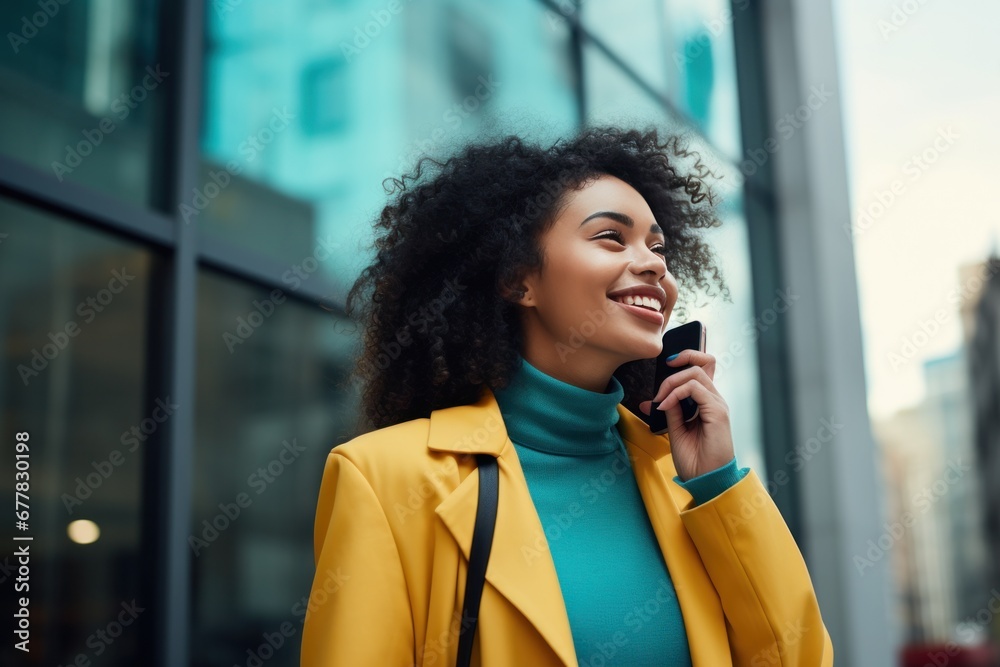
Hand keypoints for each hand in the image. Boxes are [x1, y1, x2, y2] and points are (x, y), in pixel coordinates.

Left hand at [638, 349, 734, 481]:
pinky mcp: (717, 412)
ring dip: (671, 382)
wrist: (705, 480)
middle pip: (703, 361)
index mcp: (706, 402)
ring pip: (696, 372)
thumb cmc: (694, 460)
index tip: (665, 365)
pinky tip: (665, 407)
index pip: (702, 367)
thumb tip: (651, 402)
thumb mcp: (675, 431)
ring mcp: (717, 404)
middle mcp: (714, 400)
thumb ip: (668, 412)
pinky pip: (694, 388)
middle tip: (660, 382)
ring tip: (660, 400)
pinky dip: (675, 394)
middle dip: (678, 362)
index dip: (686, 358)